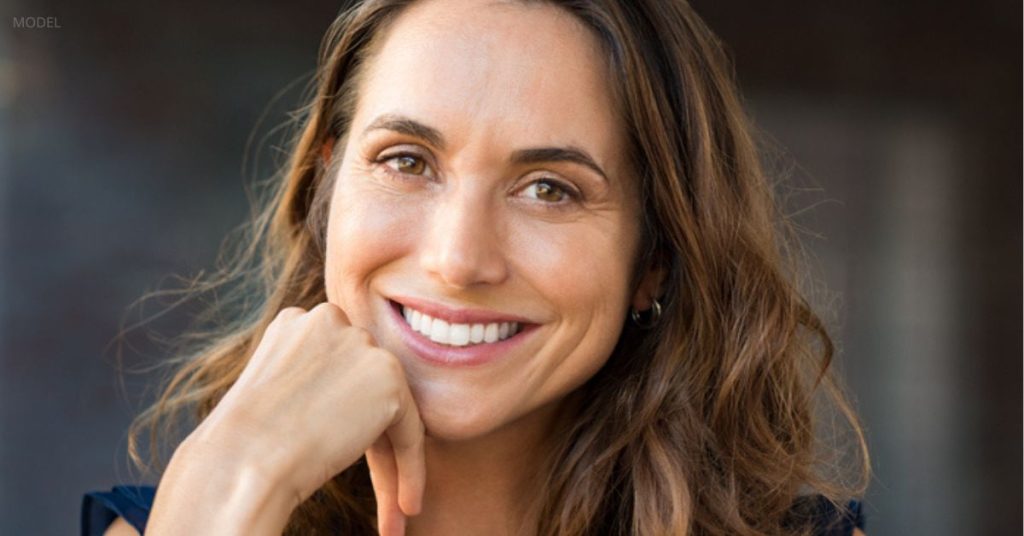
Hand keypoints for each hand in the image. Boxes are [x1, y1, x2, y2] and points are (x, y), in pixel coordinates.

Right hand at [148, 302, 424, 534]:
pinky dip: (412, 470)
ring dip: (391, 461)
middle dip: (370, 439)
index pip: (338, 370)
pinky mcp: (388, 376)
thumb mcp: (274, 394)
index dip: (341, 418)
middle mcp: (331, 320)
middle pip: (364, 388)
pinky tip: (407, 506)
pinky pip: (410, 430)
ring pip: (389, 410)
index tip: (337, 454)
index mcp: (297, 321)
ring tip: (394, 508)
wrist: (242, 460)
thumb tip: (342, 403)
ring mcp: (361, 344)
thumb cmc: (243, 444)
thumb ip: (313, 383)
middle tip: (377, 491)